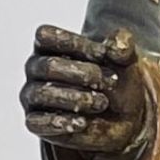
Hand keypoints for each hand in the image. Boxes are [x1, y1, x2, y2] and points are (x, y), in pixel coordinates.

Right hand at [21, 25, 145, 159]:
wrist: (124, 119)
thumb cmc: (114, 82)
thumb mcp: (124, 60)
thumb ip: (123, 45)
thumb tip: (120, 44)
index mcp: (49, 46)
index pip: (47, 36)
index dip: (75, 43)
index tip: (103, 54)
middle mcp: (36, 68)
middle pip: (48, 66)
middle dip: (83, 73)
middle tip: (110, 81)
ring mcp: (34, 95)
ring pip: (42, 93)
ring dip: (76, 98)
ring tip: (102, 103)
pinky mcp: (37, 122)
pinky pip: (36, 122)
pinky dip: (59, 123)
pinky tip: (82, 123)